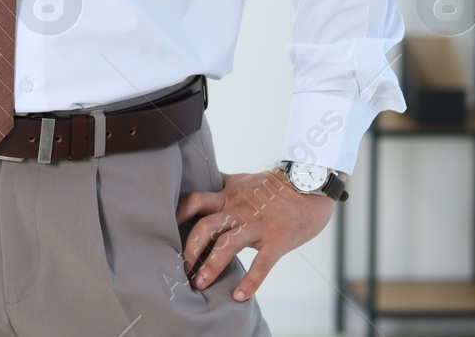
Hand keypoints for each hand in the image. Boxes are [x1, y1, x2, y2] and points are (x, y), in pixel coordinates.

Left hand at [175, 169, 338, 301]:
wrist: (309, 184)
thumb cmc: (274, 185)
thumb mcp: (242, 180)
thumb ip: (221, 183)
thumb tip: (203, 178)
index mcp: (228, 197)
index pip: (195, 201)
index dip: (178, 214)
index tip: (164, 230)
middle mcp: (238, 211)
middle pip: (206, 226)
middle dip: (189, 248)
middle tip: (179, 267)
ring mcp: (257, 226)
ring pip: (228, 245)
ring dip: (210, 266)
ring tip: (198, 283)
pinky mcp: (277, 240)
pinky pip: (262, 264)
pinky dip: (250, 282)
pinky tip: (239, 296)